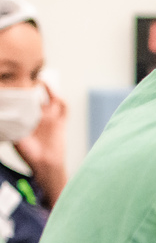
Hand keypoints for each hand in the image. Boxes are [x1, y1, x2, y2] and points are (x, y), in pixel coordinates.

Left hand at [14, 81, 67, 205]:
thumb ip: (10, 126)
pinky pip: (63, 108)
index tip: (12, 84)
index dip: (18, 94)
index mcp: (26, 120)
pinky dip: (61, 100)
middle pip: (35, 97)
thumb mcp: (14, 138)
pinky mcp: (61, 122)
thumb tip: (4, 115)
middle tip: (26, 77)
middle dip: (31, 86)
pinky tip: (55, 94)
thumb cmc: (29, 154)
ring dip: (47, 89)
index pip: (21, 102)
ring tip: (41, 80)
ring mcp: (50, 119)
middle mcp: (38, 117)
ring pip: (50, 98)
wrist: (45, 165)